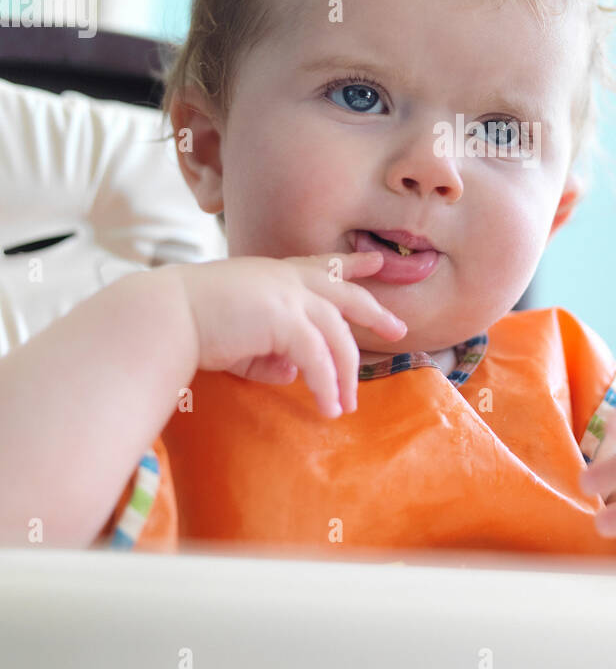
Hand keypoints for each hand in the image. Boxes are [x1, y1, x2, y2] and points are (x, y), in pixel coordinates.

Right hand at [166, 252, 406, 417]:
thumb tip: (293, 373)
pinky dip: (326, 384)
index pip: (320, 266)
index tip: (376, 260)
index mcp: (272, 275)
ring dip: (344, 375)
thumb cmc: (191, 326)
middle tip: (398, 328)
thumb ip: (269, 355)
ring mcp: (288, 295)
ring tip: (346, 405)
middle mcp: (285, 279)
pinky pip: (318, 357)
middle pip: (345, 295)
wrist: (164, 317)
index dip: (351, 264)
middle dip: (374, 311)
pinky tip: (328, 407)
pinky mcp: (284, 319)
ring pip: (335, 337)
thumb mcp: (239, 341)